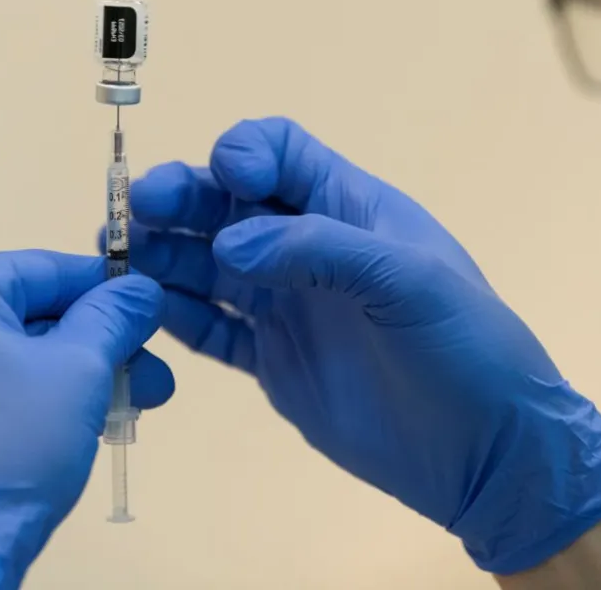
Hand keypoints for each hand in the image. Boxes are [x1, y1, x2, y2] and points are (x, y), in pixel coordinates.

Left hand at [0, 251, 172, 589]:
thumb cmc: (11, 442)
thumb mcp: (80, 368)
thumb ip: (116, 316)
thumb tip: (144, 290)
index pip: (46, 269)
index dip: (109, 289)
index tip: (152, 310)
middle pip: (34, 315)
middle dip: (103, 346)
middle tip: (154, 375)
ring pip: (19, 354)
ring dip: (82, 376)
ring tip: (134, 405)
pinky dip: (43, 396)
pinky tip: (90, 418)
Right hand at [122, 117, 600, 574]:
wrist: (483, 450)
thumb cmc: (465, 347)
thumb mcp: (410, 279)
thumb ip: (319, 250)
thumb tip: (230, 244)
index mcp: (347, 206)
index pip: (280, 150)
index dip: (245, 151)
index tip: (232, 179)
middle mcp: (305, 246)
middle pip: (226, 203)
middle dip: (181, 198)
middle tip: (137, 211)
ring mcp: (284, 302)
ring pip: (206, 263)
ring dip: (163, 254)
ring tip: (117, 257)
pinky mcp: (270, 357)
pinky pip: (211, 329)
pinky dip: (176, 317)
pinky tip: (144, 310)